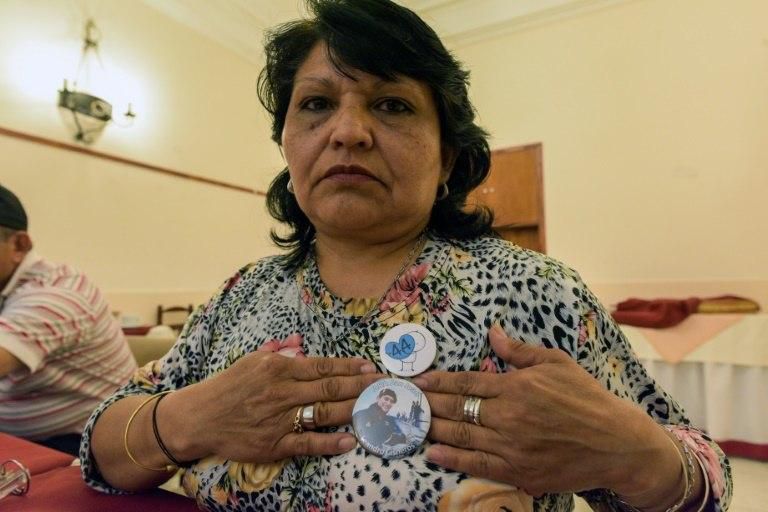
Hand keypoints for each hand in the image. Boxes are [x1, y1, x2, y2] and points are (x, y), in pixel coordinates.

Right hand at [166, 352, 383, 463]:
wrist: (198, 418)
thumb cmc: (227, 387)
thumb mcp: (252, 360)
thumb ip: (279, 351)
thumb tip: (300, 341)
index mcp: (278, 368)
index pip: (322, 366)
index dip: (350, 367)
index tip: (372, 367)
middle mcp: (282, 391)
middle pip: (330, 387)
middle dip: (362, 386)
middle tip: (388, 385)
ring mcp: (279, 419)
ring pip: (324, 412)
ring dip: (354, 410)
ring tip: (379, 408)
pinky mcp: (274, 444)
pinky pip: (307, 442)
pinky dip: (330, 442)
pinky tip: (351, 440)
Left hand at [413, 325, 675, 496]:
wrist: (616, 443)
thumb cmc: (587, 398)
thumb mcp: (556, 363)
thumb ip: (519, 351)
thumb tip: (492, 332)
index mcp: (517, 386)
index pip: (467, 382)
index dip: (438, 382)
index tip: (416, 381)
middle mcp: (509, 415)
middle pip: (457, 409)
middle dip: (426, 404)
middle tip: (402, 401)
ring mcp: (512, 446)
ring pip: (461, 437)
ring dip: (431, 430)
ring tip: (408, 424)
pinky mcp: (519, 472)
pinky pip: (477, 465)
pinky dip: (451, 459)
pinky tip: (432, 453)